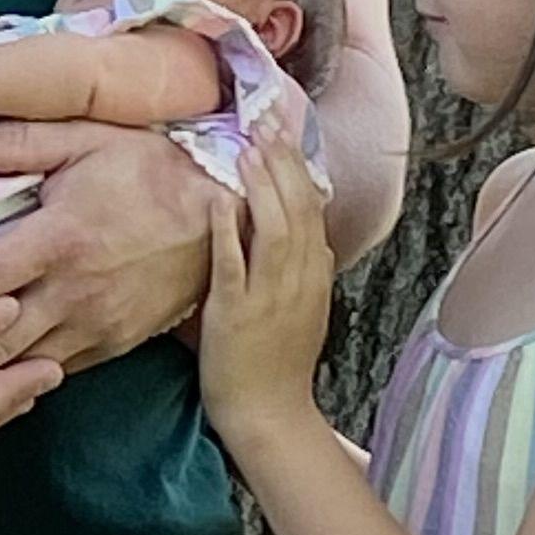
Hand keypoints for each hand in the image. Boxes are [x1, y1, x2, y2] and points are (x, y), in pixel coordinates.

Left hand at [0, 117, 219, 375]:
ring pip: (19, 366)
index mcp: (59, 241)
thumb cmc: (152, 169)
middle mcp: (73, 293)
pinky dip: (16, 377)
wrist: (229, 214)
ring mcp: (96, 326)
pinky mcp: (114, 345)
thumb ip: (21, 140)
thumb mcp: (89, 137)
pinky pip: (54, 370)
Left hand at [195, 133, 338, 446]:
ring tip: (249, 148)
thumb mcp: (304, 309)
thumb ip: (306, 270)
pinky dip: (229, 232)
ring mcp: (270, 296)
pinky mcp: (237, 314)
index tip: (284, 126)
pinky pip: (235, 266)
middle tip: (266, 118)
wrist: (270, 416)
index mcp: (314, 274)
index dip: (299, 164)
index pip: (313, 206)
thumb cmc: (278, 363)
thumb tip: (313, 236)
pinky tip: (220, 201)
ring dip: (262, 186)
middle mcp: (299, 280)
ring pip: (276, 230)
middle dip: (284, 160)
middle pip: (299, 208)